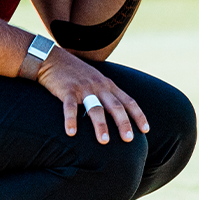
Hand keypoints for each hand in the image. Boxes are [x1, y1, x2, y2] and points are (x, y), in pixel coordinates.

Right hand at [36, 47, 150, 144]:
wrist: (53, 59)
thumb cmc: (75, 74)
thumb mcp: (95, 80)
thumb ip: (106, 94)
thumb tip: (116, 114)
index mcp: (108, 85)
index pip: (128, 101)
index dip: (138, 115)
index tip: (146, 130)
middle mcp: (99, 86)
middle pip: (115, 106)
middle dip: (123, 123)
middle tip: (129, 139)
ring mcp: (83, 88)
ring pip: (96, 108)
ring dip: (101, 125)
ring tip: (104, 141)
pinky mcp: (67, 90)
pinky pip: (69, 107)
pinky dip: (71, 120)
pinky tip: (71, 132)